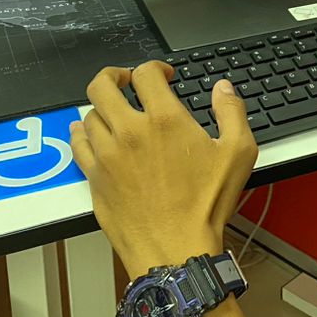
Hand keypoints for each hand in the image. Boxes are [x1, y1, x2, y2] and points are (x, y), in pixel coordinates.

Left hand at [69, 62, 257, 278]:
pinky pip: (78, 144)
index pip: (144, 74)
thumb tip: (223, 88)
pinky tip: (90, 132)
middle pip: (102, 85)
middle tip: (126, 80)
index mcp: (164, 120)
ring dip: (103, 106)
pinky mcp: (94, 179)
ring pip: (89, 114)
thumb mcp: (239, 152)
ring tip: (116, 111)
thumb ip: (232, 111)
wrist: (176, 249)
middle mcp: (129, 132)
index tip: (164, 76)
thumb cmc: (207, 204)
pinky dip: (82, 132)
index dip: (155, 68)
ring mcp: (106, 156)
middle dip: (114, 75)